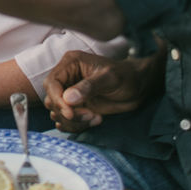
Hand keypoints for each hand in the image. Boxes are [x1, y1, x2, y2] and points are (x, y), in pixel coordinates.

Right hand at [43, 50, 161, 132]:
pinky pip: (66, 120)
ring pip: (57, 112)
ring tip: (95, 117)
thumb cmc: (127, 77)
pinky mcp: (76, 106)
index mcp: (71, 64)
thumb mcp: (110, 79)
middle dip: (68, 112)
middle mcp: (67, 77)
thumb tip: (68, 99)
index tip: (70, 113)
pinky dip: (77, 125)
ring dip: (74, 121)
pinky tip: (95, 120)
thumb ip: (89, 87)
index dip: (57, 99)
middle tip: (89, 115)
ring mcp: (71, 92)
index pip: (52, 83)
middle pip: (51, 99)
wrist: (139, 87)